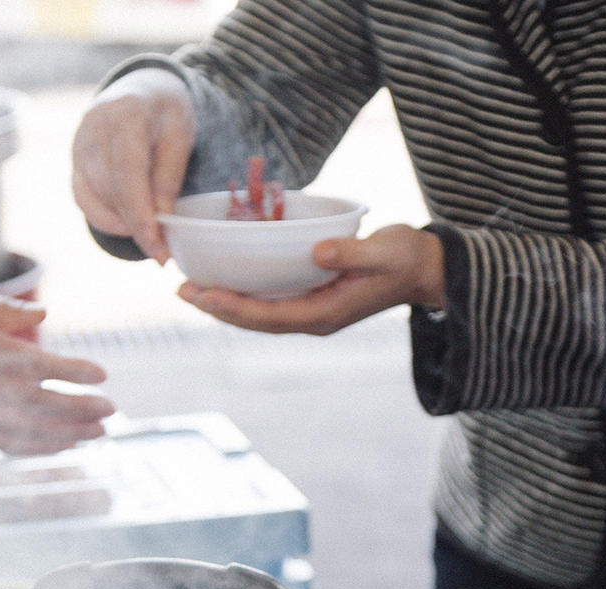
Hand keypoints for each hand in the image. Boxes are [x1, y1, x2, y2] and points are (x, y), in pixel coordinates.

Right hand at [0, 288, 114, 453]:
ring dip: (69, 434)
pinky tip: (62, 447)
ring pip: (32, 430)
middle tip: (112, 411)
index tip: (103, 374)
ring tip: (99, 433)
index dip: (77, 373)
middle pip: (46, 404)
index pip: (45, 367)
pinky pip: (8, 446)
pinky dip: (38, 449)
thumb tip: (45, 313)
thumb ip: (5, 312)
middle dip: (82, 409)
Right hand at [71, 67, 195, 263]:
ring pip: (96, 196)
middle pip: (111, 188)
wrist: (141, 91)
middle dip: (136, 225)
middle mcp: (94, 126)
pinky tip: (126, 227)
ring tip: (151, 239)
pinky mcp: (74, 158)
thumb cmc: (165, 113)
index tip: (156, 245)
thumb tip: (161, 220)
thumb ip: (169, 175)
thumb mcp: (180, 135)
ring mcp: (78, 142)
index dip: (140, 212)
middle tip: (162, 253)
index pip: (128, 172)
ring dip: (123, 223)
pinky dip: (103, 217)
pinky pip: (82, 197)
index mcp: (126, 114)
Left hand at [178, 225, 445, 334]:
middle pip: (254, 320)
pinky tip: (225, 280)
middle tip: (180, 289)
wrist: (425, 269)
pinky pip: (269, 302)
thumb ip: (351, 251)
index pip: (269, 316)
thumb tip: (317, 250)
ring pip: (258, 314)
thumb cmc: (406, 257)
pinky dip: (243, 294)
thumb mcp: (383, 251)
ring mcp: (313, 311)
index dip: (233, 307)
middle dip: (217, 308)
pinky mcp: (313, 299)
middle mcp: (314, 319)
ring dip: (224, 304)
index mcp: (326, 314)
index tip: (204, 293)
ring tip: (191, 289)